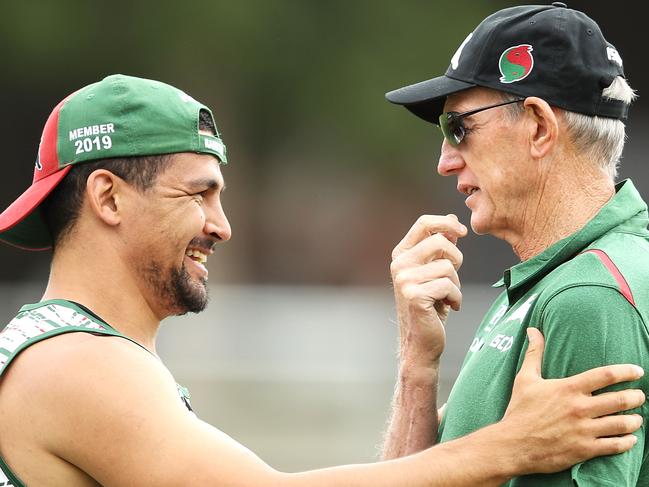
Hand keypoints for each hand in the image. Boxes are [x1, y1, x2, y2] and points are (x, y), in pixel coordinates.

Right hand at [390, 215, 466, 363]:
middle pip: (439, 241)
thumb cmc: (430, 306)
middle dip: (456, 259)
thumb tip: (451, 220)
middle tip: (452, 278)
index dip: (446, 223)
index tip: (462, 231)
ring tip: (447, 297)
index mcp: (402, 254)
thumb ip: (441, 246)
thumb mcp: (436, 271)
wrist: (421, 342)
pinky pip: (449, 286)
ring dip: (456, 284)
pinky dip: (456, 298)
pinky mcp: (414, 295)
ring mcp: (404, 280)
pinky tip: (449, 307)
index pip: (423, 223)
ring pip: (448, 267)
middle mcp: (399, 264)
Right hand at [502, 327, 644, 473]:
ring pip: (622, 423)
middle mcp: (579, 407)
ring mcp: (583, 429)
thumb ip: (534, 353)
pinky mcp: (584, 449)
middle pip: (620, 399)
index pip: (605, 375)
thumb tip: (533, 330)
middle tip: (640, 396)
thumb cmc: (519, 410)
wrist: (512, 444)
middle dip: (636, 397)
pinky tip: (630, 439)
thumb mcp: (525, 378)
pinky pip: (615, 445)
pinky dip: (627, 442)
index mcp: (568, 388)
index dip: (626, 371)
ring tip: (637, 418)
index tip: (638, 371)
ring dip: (634, 420)